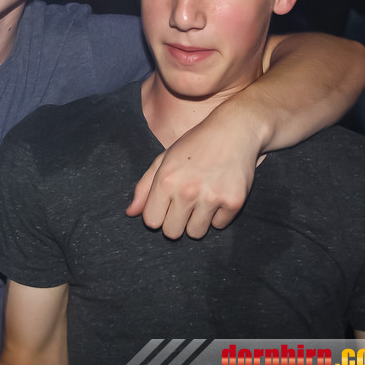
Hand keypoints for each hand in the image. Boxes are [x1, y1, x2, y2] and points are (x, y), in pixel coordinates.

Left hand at [126, 109, 257, 238]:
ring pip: (195, 233)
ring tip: (202, 199)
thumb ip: (145, 187)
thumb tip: (130, 213)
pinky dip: (219, 215)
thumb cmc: (195, 145)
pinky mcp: (234, 202)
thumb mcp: (164, 159)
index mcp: (166, 180)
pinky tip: (219, 194)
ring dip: (197, 221)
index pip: (152, 221)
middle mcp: (187, 191)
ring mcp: (211, 198)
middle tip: (185, 203)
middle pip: (172, 233)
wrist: (234, 131)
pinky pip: (219, 225)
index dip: (158, 215)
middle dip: (176, 221)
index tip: (166, 205)